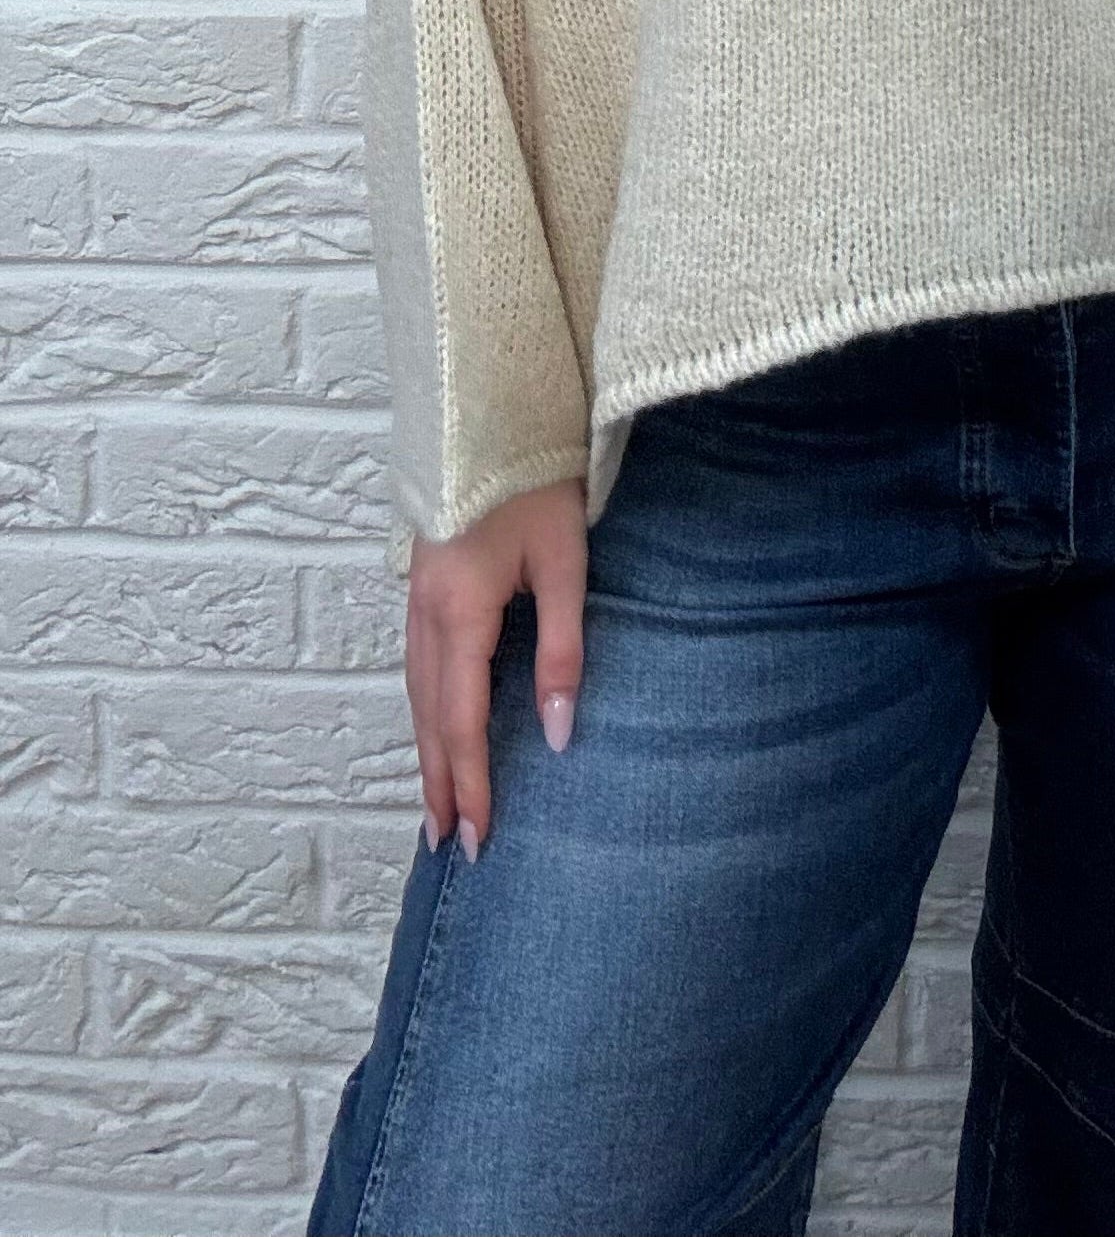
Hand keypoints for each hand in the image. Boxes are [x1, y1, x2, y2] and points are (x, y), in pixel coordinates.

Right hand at [405, 474, 586, 860]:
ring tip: (437, 802)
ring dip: (428, 750)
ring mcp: (415, 594)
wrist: (490, 406)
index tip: (478, 837)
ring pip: (416, 692)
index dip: (471, 782)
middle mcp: (425, 611)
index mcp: (459, 612)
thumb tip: (558, 734)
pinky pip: (416, 662)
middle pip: (429, 716)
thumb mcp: (564, 564)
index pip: (463, 721)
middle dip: (440, 781)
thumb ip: (563, 651)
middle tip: (449, 843)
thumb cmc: (537, 479)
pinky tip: (437, 724)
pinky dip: (425, 708)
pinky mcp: (421, 579)